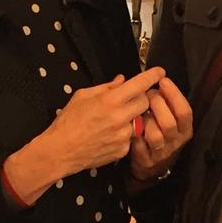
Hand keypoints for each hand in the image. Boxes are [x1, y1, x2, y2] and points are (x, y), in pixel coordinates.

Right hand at [44, 67, 166, 172]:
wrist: (61, 151)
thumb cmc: (68, 121)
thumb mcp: (82, 96)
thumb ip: (105, 87)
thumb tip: (122, 80)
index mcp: (110, 100)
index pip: (139, 84)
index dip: (152, 76)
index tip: (160, 71)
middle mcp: (120, 118)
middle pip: (145, 103)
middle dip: (141, 98)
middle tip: (130, 99)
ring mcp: (123, 136)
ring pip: (139, 121)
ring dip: (132, 118)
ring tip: (114, 121)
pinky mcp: (123, 150)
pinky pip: (130, 138)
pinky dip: (124, 134)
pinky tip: (108, 136)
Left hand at [129, 76, 192, 182]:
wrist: (153, 163)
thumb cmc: (160, 130)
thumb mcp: (169, 116)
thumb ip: (166, 100)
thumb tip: (157, 78)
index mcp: (185, 128)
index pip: (185, 111)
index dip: (174, 95)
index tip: (163, 81)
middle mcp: (176, 141)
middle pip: (169, 123)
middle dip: (157, 105)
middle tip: (148, 94)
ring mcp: (162, 152)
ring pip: (155, 136)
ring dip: (145, 121)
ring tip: (140, 112)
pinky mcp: (147, 160)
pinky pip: (139, 146)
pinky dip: (134, 135)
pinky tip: (132, 127)